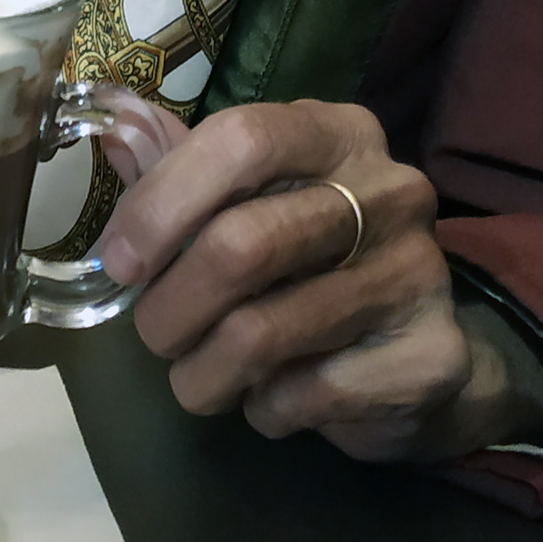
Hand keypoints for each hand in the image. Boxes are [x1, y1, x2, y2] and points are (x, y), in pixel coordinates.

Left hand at [96, 98, 542, 463]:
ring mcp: (417, 274)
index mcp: (338, 134)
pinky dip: (260, 410)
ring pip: (260, 334)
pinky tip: (270, 398)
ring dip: (200, 374)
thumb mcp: (254, 200)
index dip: (162, 203)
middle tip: (155, 336)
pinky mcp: (430, 358)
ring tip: (198, 378)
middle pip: (242, 244)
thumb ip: (183, 166)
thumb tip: (113, 132)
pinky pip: (301, 394)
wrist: (420, 353)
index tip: (120, 260)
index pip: (241, 139)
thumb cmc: (315, 264)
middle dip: (169, 307)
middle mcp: (391, 190)